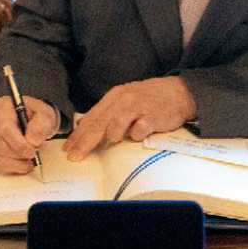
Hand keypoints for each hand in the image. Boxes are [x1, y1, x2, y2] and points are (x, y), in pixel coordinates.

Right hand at [0, 95, 58, 174]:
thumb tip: (32, 141)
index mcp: (2, 107)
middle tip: (35, 152)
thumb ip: (41, 124)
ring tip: (30, 156)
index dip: (18, 144)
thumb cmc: (36, 114)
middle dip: (21, 154)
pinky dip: (14, 167)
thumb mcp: (45, 113)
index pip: (5, 129)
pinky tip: (23, 161)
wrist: (32, 119)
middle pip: (1, 146)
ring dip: (19, 162)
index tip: (32, 152)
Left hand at [62, 76, 195, 160]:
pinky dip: (136, 135)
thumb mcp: (125, 100)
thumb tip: (84, 127)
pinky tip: (139, 134)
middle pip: (99, 124)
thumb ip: (108, 113)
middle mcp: (123, 100)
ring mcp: (138, 107)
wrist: (179, 92)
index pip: (91, 118)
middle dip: (84, 142)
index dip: (78, 134)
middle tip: (75, 156)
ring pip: (115, 126)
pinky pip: (138, 130)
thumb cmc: (149, 99)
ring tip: (117, 139)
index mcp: (114, 97)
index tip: (68, 148)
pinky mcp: (152, 116)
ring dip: (113, 136)